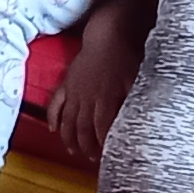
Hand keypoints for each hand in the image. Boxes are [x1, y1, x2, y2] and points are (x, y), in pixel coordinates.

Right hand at [48, 17, 135, 166]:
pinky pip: (55, 104)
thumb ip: (136, 102)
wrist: (108, 32)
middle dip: (87, 146)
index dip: (104, 145)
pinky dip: (52, 118)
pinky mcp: (66, 84)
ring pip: (67, 121)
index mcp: (105, 99)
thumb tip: (141, 121)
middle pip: (83, 129)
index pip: (103, 129)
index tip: (109, 157)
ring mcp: (74, 92)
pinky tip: (53, 129)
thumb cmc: (125, 56)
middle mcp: (87, 99)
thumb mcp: (136, 79)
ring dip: (69, 138)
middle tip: (92, 159)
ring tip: (74, 151)